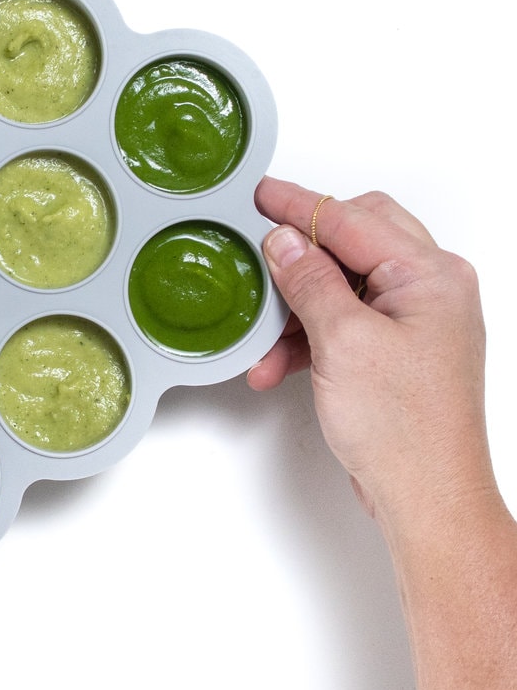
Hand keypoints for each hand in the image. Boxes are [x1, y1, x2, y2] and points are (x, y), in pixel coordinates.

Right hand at [247, 176, 496, 523]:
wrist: (426, 495)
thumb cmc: (405, 428)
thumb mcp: (343, 342)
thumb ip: (311, 281)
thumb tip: (285, 240)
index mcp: (431, 275)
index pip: (352, 219)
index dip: (299, 206)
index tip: (261, 194)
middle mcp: (431, 290)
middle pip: (354, 241)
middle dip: (302, 253)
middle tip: (259, 251)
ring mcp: (416, 320)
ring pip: (343, 284)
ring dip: (298, 308)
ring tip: (264, 341)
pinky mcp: (397, 350)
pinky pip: (345, 321)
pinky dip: (309, 336)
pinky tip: (279, 363)